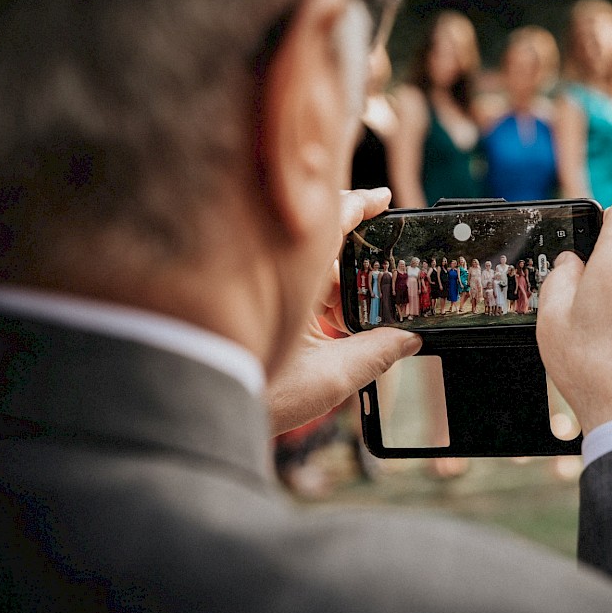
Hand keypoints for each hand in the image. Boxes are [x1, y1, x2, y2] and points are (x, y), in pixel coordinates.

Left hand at [268, 188, 421, 434]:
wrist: (202, 413)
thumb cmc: (254, 393)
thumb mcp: (328, 378)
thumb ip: (376, 354)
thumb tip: (409, 339)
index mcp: (293, 276)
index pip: (330, 219)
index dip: (360, 205)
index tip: (383, 199)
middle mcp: (270, 270)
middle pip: (321, 245)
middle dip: (355, 260)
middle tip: (384, 275)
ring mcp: (256, 285)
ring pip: (306, 267)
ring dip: (335, 284)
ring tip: (357, 316)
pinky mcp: (246, 299)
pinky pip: (288, 284)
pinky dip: (313, 296)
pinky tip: (331, 323)